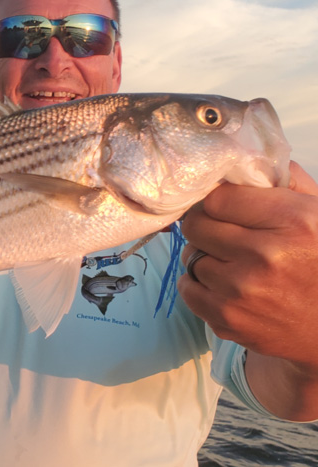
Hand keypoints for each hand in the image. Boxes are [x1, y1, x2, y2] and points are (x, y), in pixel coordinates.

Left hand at [179, 161, 317, 364]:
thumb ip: (288, 183)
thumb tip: (249, 160)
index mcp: (291, 220)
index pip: (219, 196)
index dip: (218, 200)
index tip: (225, 208)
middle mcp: (265, 254)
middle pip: (197, 225)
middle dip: (206, 226)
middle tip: (221, 233)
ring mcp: (242, 291)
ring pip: (191, 257)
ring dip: (204, 257)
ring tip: (228, 262)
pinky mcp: (228, 320)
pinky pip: (188, 289)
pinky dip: (199, 285)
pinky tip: (222, 284)